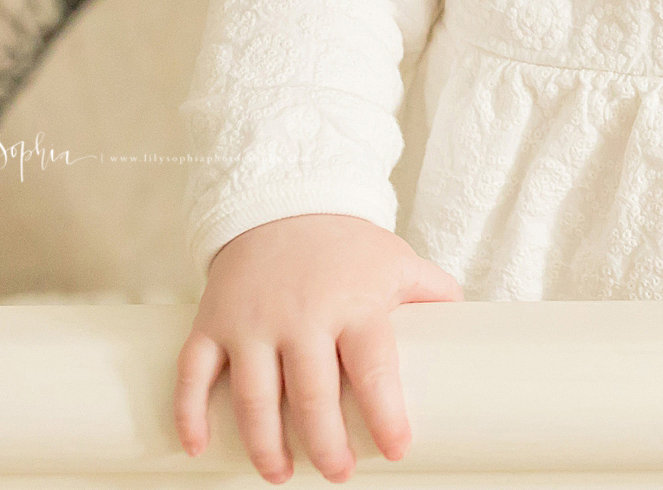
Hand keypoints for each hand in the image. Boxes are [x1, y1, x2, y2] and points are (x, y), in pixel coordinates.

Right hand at [175, 213, 462, 483]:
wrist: (281, 200)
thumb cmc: (345, 246)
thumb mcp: (396, 260)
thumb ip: (432, 293)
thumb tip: (474, 327)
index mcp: (354, 303)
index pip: (373, 366)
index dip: (385, 413)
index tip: (396, 449)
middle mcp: (301, 314)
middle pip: (312, 393)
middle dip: (325, 443)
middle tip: (338, 474)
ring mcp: (251, 320)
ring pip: (253, 394)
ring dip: (264, 443)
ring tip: (280, 474)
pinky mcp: (212, 321)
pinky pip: (193, 372)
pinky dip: (189, 412)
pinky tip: (197, 448)